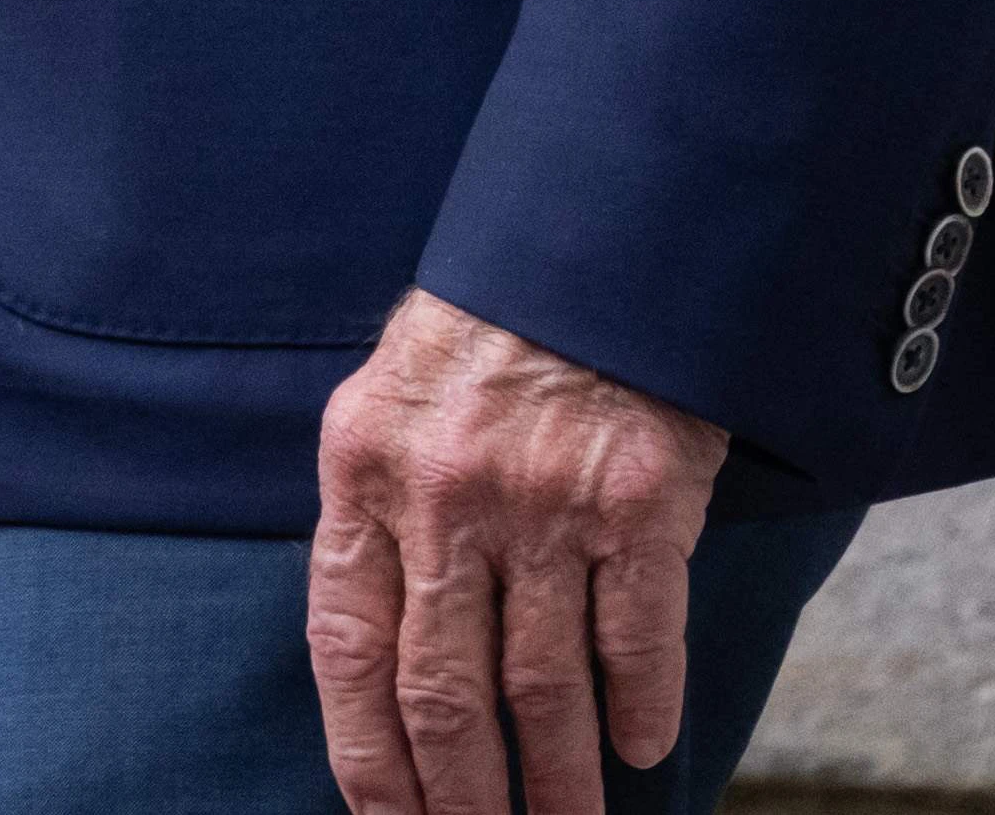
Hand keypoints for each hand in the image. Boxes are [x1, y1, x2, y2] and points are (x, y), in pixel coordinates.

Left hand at [306, 290, 726, 814]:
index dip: (367, 754)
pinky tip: (645, 748)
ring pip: (543, 685)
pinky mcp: (638, 500)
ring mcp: (543, 502)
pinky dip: (643, 704)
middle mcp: (446, 496)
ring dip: (560, 778)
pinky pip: (636, 635)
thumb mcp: (393, 402)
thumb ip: (379, 515)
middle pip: (445, 692)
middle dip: (462, 796)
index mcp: (366, 471)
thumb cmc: (488, 333)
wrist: (597, 235)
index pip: (349, 649)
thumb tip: (378, 660)